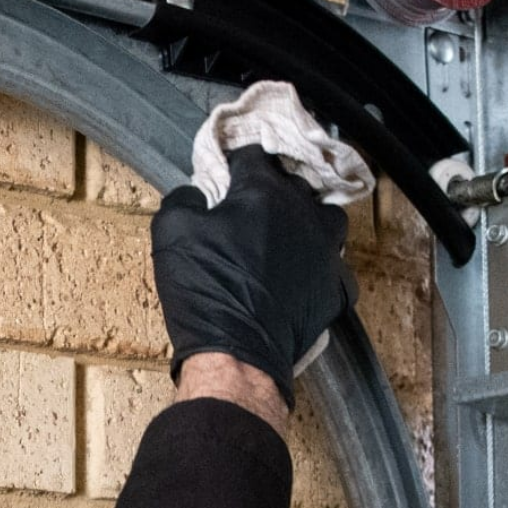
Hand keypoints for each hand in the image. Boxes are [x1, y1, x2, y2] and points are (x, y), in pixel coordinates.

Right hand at [151, 145, 356, 408]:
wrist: (239, 352)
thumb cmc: (205, 286)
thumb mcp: (171, 231)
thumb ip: (184, 198)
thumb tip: (196, 192)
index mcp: (263, 190)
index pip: (253, 155)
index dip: (236, 161)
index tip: (226, 173)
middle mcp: (303, 211)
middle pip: (294, 182)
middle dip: (273, 187)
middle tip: (251, 205)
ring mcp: (326, 249)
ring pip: (327, 217)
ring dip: (309, 220)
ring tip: (288, 235)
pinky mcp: (336, 286)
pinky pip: (335, 266)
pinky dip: (321, 268)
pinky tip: (305, 277)